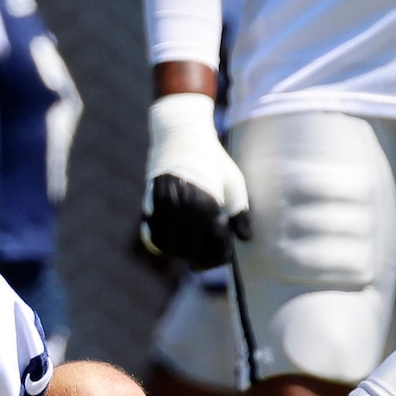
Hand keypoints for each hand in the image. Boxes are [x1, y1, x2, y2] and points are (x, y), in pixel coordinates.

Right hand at [140, 92, 249, 268]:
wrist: (181, 134)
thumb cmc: (213, 160)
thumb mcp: (234, 183)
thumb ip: (240, 212)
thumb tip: (244, 238)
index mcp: (209, 203)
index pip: (213, 246)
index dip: (219, 257)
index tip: (223, 258)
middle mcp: (186, 207)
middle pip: (190, 251)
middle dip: (200, 260)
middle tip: (205, 260)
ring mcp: (165, 205)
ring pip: (170, 247)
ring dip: (180, 254)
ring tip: (189, 251)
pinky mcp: (150, 202)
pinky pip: (153, 236)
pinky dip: (163, 245)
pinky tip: (173, 242)